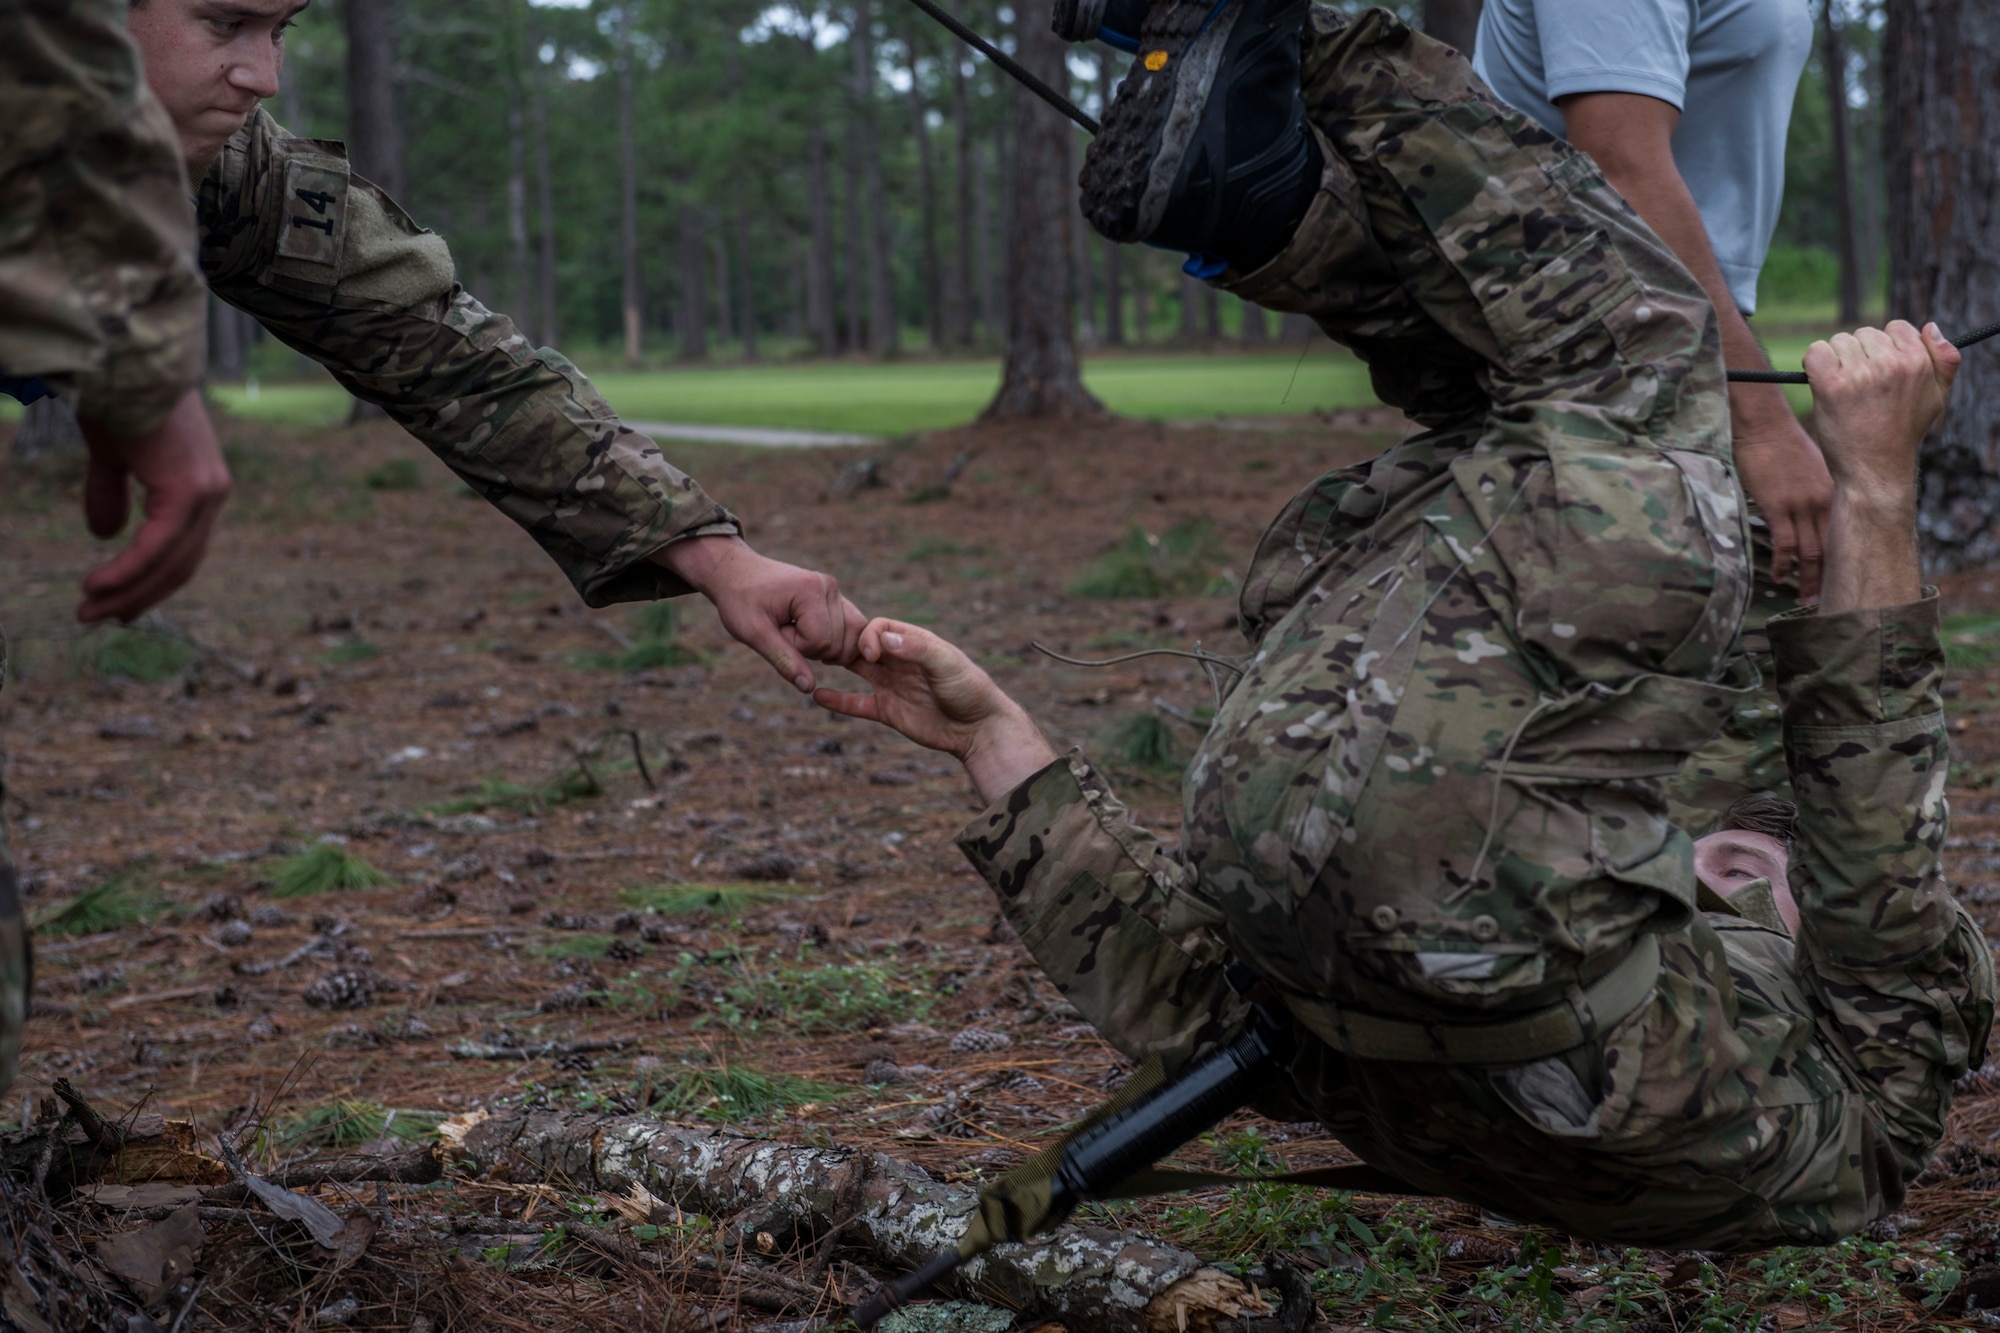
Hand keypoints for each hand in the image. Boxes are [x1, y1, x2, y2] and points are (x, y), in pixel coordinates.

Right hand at [76, 387, 232, 622]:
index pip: (183, 552)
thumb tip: (105, 535)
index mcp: (202, 487)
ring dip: (128, 592)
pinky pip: (158, 547)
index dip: (151, 583)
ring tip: (89, 611)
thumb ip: (113, 494)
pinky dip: (128, 571)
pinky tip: (99, 588)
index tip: (118, 607)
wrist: (122, 362)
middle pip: (181, 565)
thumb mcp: (113, 456)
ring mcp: (206, 493)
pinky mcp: (188, 491)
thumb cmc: (116, 399)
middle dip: (138, 597)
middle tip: (99, 619)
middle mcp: (213, 494)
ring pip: (170, 562)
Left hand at [652, 536, 864, 691]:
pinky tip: (809, 636)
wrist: (736, 573)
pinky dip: (833, 642)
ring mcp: (836, 592)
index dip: (796, 647)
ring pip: (849, 641)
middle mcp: (830, 587)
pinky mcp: (835, 598)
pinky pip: (851, 630)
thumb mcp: (753, 633)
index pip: (821, 642)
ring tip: (794, 630)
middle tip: (782, 628)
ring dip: (822, 646)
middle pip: (838, 644)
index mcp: (811, 590)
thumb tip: (809, 688)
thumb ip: (783, 659)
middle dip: (808, 647)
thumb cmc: (740, 600)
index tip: (775, 630)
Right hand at [814, 619, 1055, 800]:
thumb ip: (917, 649)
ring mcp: (892, 685)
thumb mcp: (947, 664)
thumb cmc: (969, 690)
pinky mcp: (888, 711)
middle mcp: (900, 661)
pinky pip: (857, 704)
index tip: (869, 654)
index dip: (869, 636)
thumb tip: (884, 636)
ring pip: (857, 670)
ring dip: (837, 665)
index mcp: (915, 642)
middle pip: (864, 644)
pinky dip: (838, 701)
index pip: (880, 627)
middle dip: (845, 643)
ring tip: (812, 662)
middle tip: (824, 648)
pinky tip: (818, 697)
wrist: (978, 730)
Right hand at [1731, 394, 1832, 602]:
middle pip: (1833, 546)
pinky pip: (1785, 544)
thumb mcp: (1812, 465)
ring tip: (1806, 598)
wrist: (1765, 424)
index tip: (1846, 574)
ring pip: (1812, 551)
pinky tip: (1779, 577)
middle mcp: (1825, 500)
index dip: (1847, 555)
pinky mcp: (1779, 506)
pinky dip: (1783, 564)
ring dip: (1809, 578)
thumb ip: (1818, 488)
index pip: (1847, 529)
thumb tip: (1816, 506)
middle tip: (1829, 598)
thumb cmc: (1783, 441)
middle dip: (1832, 575)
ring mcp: (1802, 505)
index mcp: (1835, 490)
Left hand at [1805, 321, 1958, 616]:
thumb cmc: (1902, 432)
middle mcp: (1890, 364)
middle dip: (1859, 355)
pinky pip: (1815, 352)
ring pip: (1839, 342)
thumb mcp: (1937, 397)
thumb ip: (1945, 360)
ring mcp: (1860, 374)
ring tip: (1846, 392)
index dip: (1885, 348)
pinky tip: (1822, 384)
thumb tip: (1932, 327)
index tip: (1880, 372)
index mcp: (1918, 362)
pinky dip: (1813, 364)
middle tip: (1862, 389)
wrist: (1874, 470)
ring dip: (1836, 362)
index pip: (1896, 327)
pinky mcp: (1830, 386)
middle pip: (1864, 333)